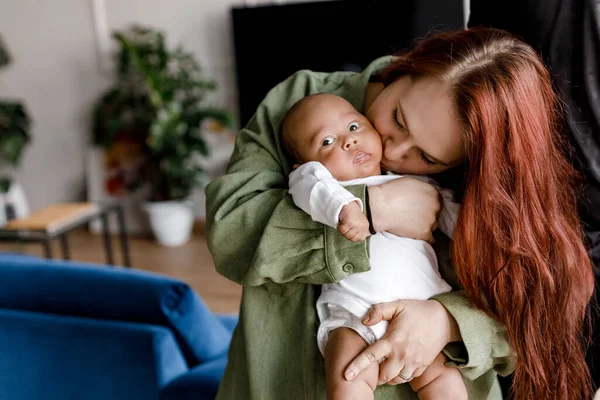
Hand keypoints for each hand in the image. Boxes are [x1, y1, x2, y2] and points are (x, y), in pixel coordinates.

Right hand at [338, 202, 369, 241]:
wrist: (347, 203)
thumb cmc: (352, 212)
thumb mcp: (359, 222)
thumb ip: (359, 231)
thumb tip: (357, 238)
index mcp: (366, 227)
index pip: (360, 239)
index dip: (353, 236)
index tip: (349, 231)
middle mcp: (362, 227)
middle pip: (352, 238)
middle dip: (347, 234)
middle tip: (345, 227)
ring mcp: (357, 225)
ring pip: (347, 235)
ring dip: (343, 231)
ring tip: (344, 224)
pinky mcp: (350, 223)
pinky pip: (343, 230)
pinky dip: (340, 227)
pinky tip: (341, 223)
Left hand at [343, 299, 459, 385]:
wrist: (444, 320)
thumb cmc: (418, 311)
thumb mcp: (397, 305)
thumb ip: (379, 311)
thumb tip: (364, 320)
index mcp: (393, 340)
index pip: (371, 356)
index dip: (357, 366)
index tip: (347, 375)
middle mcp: (402, 354)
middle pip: (384, 376)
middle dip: (376, 376)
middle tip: (372, 369)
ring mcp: (413, 362)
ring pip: (396, 380)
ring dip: (388, 377)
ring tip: (385, 368)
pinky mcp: (422, 366)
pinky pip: (409, 378)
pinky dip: (402, 376)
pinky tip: (399, 366)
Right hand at [368, 178, 440, 242]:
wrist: (379, 207)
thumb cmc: (390, 193)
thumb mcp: (410, 182)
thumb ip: (422, 189)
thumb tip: (423, 195)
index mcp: (433, 192)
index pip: (438, 201)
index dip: (429, 205)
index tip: (421, 208)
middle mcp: (435, 206)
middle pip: (436, 214)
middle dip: (427, 215)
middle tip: (415, 217)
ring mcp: (431, 220)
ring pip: (433, 226)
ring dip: (425, 226)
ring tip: (412, 225)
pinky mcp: (425, 233)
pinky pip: (431, 238)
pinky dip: (425, 237)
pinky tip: (417, 234)